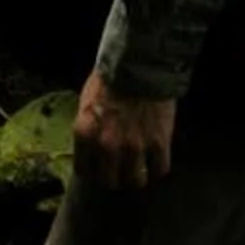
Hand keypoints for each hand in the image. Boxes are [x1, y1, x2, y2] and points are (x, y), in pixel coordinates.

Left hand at [74, 68, 176, 190]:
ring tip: (138, 171)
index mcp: (85, 134)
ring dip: (136, 178)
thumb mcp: (87, 102)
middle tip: (119, 173)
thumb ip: (88, 128)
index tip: (97, 171)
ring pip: (135, 181)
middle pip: (109, 181)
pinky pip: (160, 169)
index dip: (92, 173)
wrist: (139, 63)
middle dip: (113, 179)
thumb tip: (89, 147)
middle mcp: (107, 146)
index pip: (84, 171)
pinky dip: (157, 168)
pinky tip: (156, 162)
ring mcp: (134, 148)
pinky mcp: (158, 144)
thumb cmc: (110, 79)